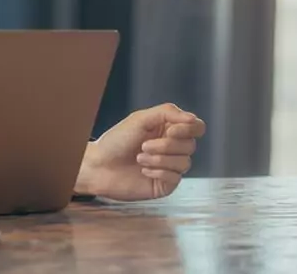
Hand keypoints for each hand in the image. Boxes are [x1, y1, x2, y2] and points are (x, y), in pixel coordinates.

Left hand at [75, 103, 204, 200]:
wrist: (99, 166)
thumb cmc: (117, 141)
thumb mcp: (140, 119)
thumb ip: (167, 113)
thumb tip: (192, 118)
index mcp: (169, 129)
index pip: (196, 127)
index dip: (188, 129)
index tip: (170, 130)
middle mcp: (173, 148)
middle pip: (191, 145)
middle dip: (166, 145)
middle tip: (144, 145)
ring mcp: (170, 167)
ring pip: (185, 162)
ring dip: (159, 159)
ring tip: (139, 158)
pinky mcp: (165, 184)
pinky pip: (175, 178)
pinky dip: (158, 171)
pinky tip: (143, 170)